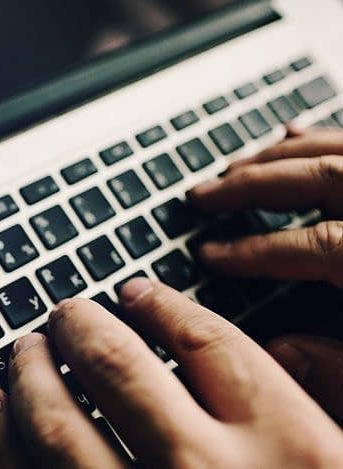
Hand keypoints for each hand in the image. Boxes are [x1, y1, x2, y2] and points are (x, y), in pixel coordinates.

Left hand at [0, 281, 342, 467]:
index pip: (210, 344)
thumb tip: (287, 352)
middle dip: (80, 326)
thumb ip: (326, 407)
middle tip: (64, 314)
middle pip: (119, 365)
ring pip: (58, 418)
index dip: (165, 306)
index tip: (137, 292)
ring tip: (21, 350)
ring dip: (28, 371)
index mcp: (292, 453)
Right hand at [189, 126, 342, 421]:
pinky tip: (296, 134)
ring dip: (280, 154)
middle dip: (251, 184)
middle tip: (203, 196)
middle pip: (323, 177)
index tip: (210, 256)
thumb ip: (342, 375)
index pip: (313, 245)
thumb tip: (282, 356)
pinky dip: (324, 136)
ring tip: (235, 166)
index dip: (253, 250)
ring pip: (339, 150)